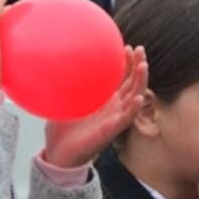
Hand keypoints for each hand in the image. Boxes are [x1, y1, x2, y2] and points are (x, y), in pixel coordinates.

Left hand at [44, 47, 148, 168]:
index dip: (127, 62)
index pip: (122, 77)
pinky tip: (139, 98)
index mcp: (105, 98)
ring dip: (141, 81)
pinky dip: (134, 109)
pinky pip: (126, 119)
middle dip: (139, 65)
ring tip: (144, 66)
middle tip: (140, 49)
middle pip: (133, 83)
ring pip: (135, 98)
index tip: (126, 47)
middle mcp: (114, 107)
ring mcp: (114, 118)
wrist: (59, 152)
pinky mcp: (110, 131)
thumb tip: (55, 62)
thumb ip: (67, 83)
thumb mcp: (66, 99)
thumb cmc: (64, 128)